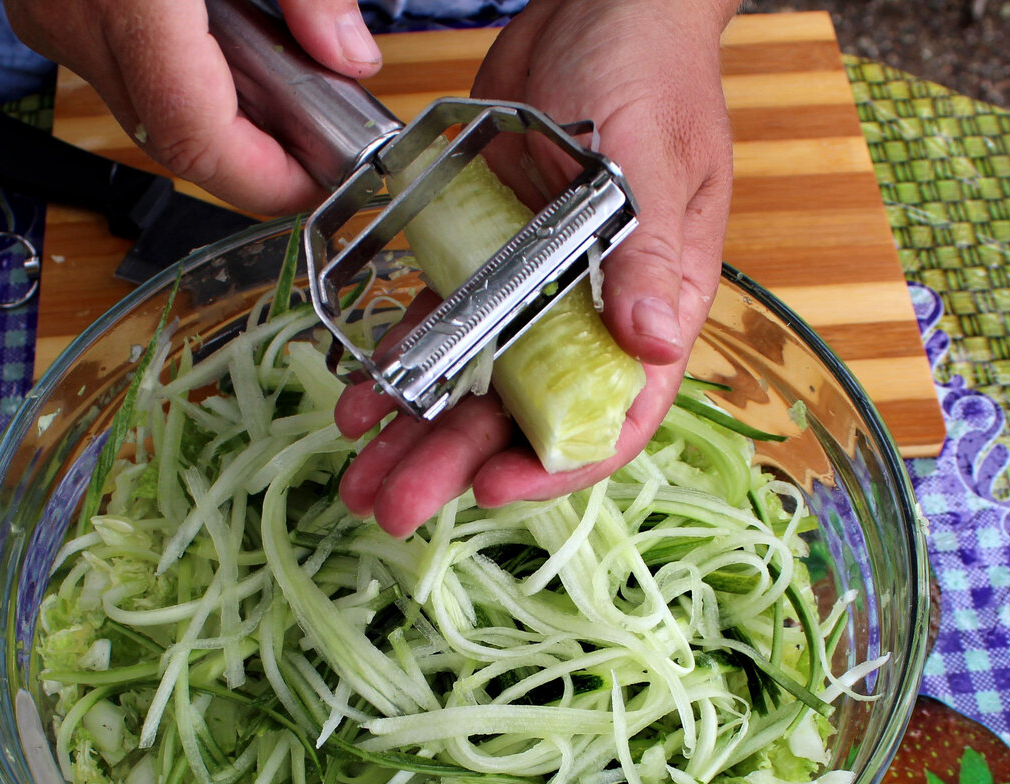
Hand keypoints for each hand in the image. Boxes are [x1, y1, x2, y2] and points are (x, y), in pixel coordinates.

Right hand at [2, 0, 381, 213]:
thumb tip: (348, 55)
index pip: (195, 138)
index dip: (265, 182)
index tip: (320, 187)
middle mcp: (74, 13)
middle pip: (175, 139)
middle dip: (255, 161)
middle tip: (321, 150)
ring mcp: (50, 11)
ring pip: (147, 112)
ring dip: (222, 123)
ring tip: (287, 100)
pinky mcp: (47, 0)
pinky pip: (123, 70)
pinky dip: (184, 81)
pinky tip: (232, 59)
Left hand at [338, 0, 736, 536]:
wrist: (594, 5)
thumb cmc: (646, 70)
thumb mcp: (655, 157)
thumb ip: (650, 251)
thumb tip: (653, 343)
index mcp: (646, 307)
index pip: (609, 416)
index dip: (552, 465)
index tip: (490, 488)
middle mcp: (587, 316)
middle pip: (521, 418)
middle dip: (456, 466)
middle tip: (393, 508)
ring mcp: (530, 294)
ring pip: (470, 387)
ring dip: (413, 435)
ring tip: (358, 477)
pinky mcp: (483, 263)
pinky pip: (437, 331)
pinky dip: (397, 368)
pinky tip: (355, 400)